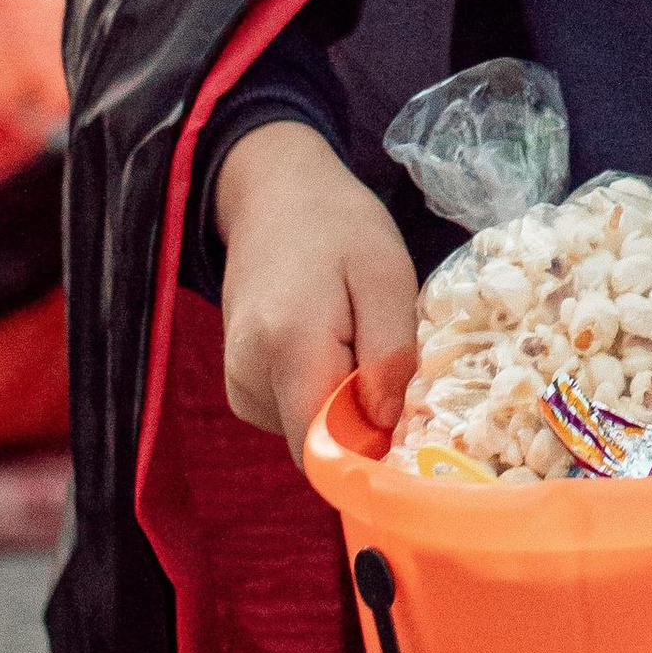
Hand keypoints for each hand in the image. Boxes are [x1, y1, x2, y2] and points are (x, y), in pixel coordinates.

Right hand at [214, 119, 420, 467]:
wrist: (274, 196)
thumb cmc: (340, 228)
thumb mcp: (387, 274)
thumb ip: (389, 352)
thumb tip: (385, 427)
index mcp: (289, 345)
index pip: (325, 449)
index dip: (372, 455)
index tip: (412, 435)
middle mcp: (250, 375)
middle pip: (317, 446)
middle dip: (365, 428)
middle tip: (398, 374)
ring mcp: (239, 383)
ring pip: (307, 434)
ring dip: (346, 409)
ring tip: (362, 346)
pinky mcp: (240, 385)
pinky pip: (293, 417)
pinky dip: (324, 398)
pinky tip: (337, 351)